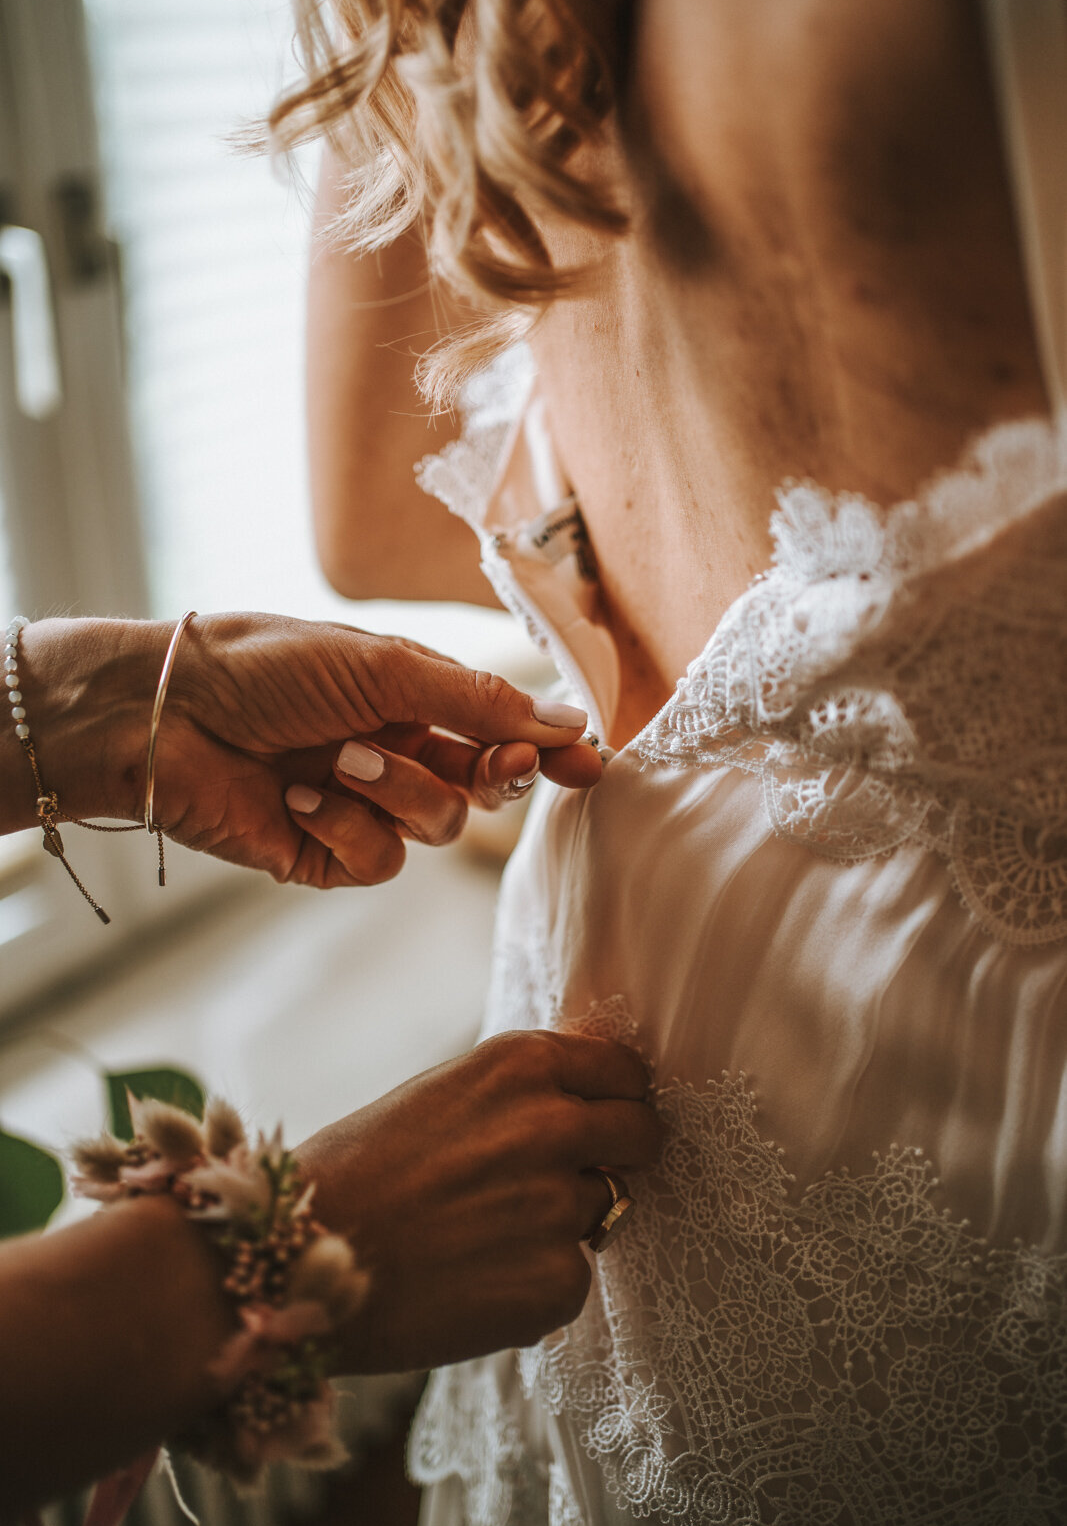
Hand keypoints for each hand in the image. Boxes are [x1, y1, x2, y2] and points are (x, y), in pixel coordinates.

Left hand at [11, 615, 601, 885]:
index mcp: (410, 699)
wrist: (166, 713)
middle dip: (493, 773)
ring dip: (397, 790)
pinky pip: (379, 860)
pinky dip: (346, 826)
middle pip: (483, 787)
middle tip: (502, 760)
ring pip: (438, 826)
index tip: (590, 764)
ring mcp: (363, 808)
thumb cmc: (265, 666)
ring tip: (336, 758)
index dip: (547, 749)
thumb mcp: (384, 666)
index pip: (500, 731)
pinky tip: (300, 796)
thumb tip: (567, 719)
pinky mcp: (326, 854)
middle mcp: (395, 753)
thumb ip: (478, 701)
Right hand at [296, 1031, 664, 1370]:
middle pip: (642, 1134)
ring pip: (601, 1209)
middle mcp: (552, 1126)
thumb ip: (519, 1094)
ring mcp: (559, 1206)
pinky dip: (535, 1284)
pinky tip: (473, 1281)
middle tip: (571, 1177)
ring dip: (560, 1223)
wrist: (299, 1262)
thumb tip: (586, 1101)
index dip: (614, 1098)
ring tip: (481, 1235)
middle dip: (620, 1154)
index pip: (624, 1071)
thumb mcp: (442, 1094)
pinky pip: (572, 1276)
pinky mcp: (558, 1283)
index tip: (603, 1117)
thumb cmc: (357, 1172)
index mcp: (521, 1064)